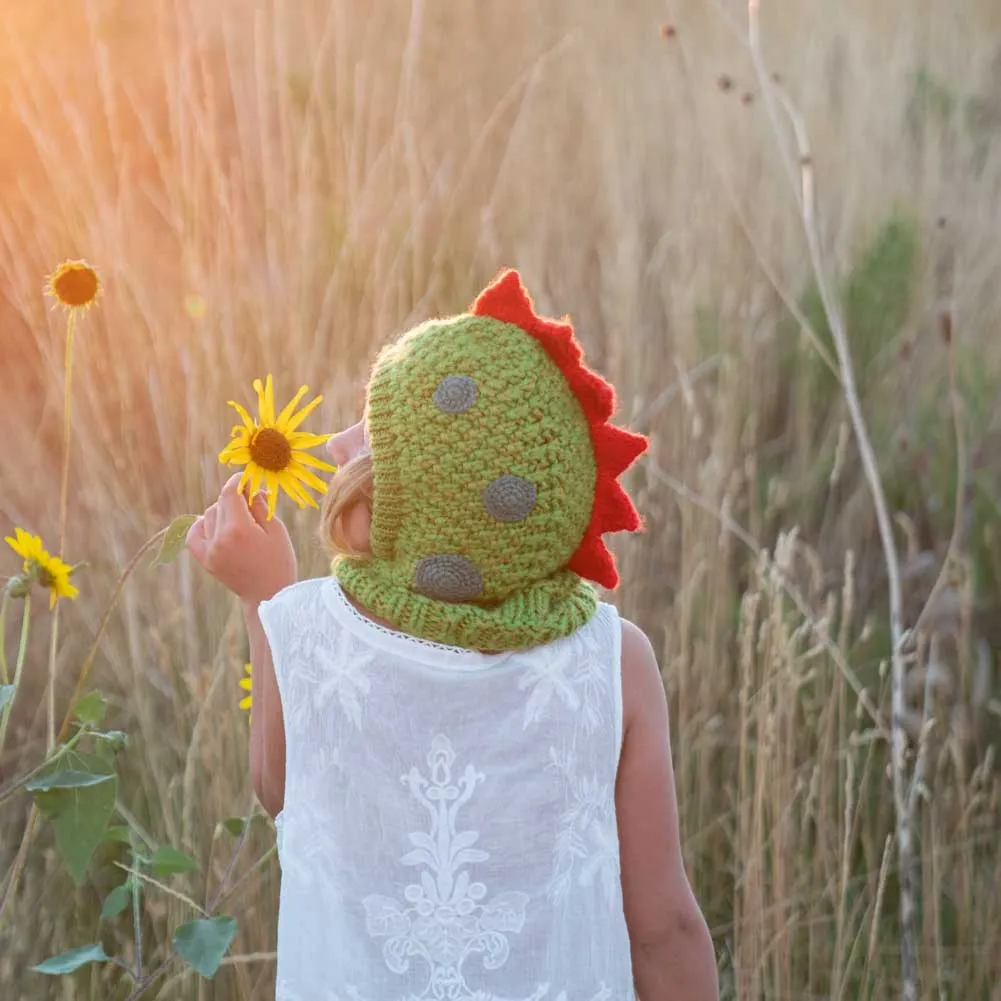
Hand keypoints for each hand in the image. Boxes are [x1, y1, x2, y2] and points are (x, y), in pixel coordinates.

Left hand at [186, 473, 297, 604]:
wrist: (269, 596)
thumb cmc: (279, 562)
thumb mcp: (276, 530)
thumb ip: (260, 505)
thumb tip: (250, 486)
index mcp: (239, 529)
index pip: (230, 493)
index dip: (237, 481)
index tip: (246, 478)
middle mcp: (219, 539)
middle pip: (220, 503)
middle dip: (235, 498)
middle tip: (251, 502)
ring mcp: (209, 551)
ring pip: (208, 516)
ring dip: (222, 511)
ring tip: (240, 520)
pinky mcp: (204, 560)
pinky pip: (194, 534)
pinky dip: (203, 525)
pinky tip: (216, 526)